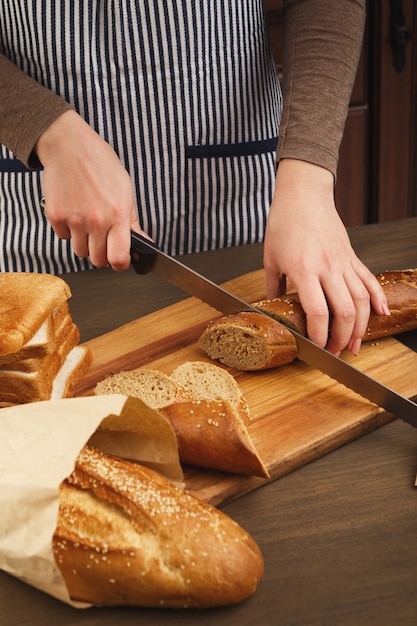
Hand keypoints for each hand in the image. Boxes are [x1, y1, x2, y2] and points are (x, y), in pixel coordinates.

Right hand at [36, 110, 145, 270]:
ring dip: (85, 243)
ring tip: (88, 223)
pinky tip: (74, 212)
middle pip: (98, 260)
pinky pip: (63, 237)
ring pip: (80, 252)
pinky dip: (68, 230)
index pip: (119, 259)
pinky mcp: (56, 216)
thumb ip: (133, 220)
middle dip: (102, 255)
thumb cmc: (100, 164)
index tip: (120, 260)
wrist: (69, 146)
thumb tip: (144, 242)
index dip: (120, 264)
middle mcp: (96, 221)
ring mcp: (74, 220)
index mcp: (117, 215)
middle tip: (103, 240)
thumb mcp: (125, 190)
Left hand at [263, 159, 388, 354]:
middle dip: (341, 337)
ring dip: (361, 326)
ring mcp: (343, 262)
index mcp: (304, 269)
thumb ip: (273, 287)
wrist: (303, 195)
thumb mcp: (271, 258)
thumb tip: (271, 310)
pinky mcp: (352, 257)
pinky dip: (378, 299)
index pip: (318, 311)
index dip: (319, 335)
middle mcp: (327, 267)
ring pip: (362, 300)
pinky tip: (382, 314)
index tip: (316, 347)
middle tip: (334, 352)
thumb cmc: (284, 224)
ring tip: (355, 344)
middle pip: (345, 311)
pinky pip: (369, 281)